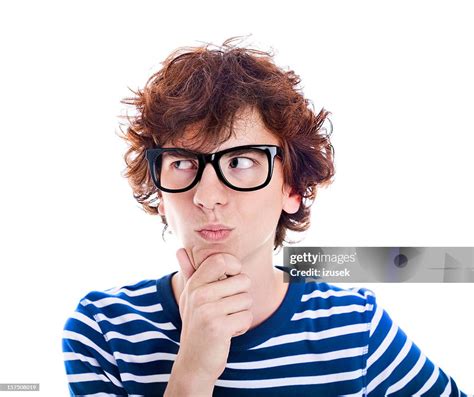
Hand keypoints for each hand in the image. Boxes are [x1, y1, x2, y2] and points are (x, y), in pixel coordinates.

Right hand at [173, 247, 252, 383]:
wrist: (193, 362)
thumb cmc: (197, 325)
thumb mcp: (189, 298)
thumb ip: (189, 272)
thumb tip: (179, 249)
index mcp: (194, 284)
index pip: (221, 260)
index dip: (235, 267)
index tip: (232, 280)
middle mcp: (198, 294)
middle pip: (243, 280)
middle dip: (241, 296)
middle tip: (225, 309)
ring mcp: (207, 311)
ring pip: (247, 300)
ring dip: (241, 313)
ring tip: (225, 321)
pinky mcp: (218, 327)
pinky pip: (247, 317)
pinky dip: (242, 326)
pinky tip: (228, 332)